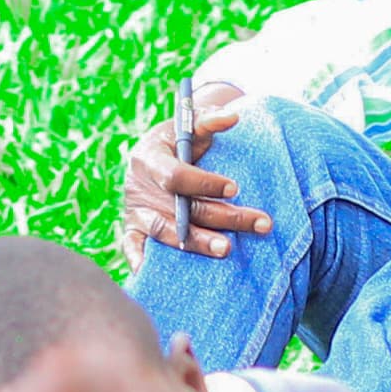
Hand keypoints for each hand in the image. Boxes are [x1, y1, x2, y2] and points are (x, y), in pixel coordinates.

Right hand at [119, 84, 261, 266]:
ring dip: (198, 242)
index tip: (235, 187)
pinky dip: (143, 261)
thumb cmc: (177, 141)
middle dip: (223, 217)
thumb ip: (209, 121)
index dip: (204, 183)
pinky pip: (133, 248)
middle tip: (258, 223)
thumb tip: (234, 117)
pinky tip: (165, 273)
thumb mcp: (188, 125)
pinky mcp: (132, 230)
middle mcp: (139, 186)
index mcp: (149, 157)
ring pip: (165, 233)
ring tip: (227, 249)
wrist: (153, 157)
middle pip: (181, 209)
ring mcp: (135, 211)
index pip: (175, 176)